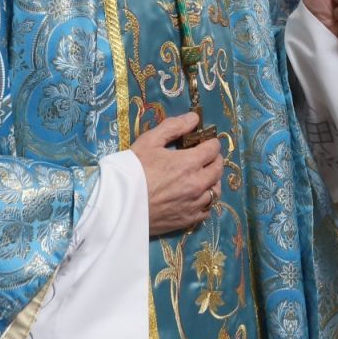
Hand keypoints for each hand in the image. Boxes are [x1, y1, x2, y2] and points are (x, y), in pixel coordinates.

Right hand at [132, 112, 222, 236]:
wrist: (119, 204)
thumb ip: (174, 127)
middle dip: (215, 159)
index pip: (213, 149)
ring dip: (213, 181)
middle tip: (206, 157)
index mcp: (189, 163)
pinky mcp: (187, 220)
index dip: (211, 142)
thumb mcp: (149, 141)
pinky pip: (207, 211)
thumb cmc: (133, 169)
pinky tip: (197, 198)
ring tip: (203, 178)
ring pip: (215, 191)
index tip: (205, 142)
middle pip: (218, 169)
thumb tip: (194, 118)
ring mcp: (194, 204)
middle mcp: (197, 184)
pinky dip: (206, 202)